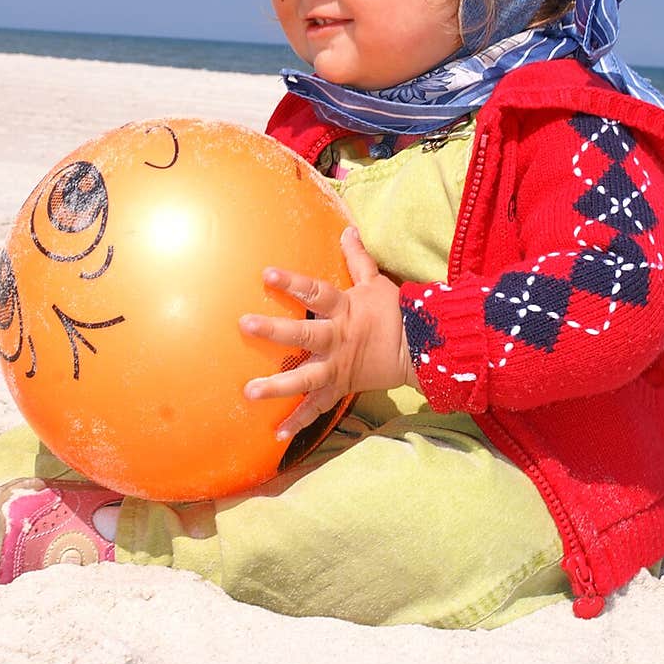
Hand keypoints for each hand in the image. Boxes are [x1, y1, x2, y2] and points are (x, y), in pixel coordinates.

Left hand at [239, 225, 415, 441]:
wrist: (417, 351)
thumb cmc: (393, 313)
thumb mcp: (375, 282)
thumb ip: (357, 258)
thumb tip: (349, 229)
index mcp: (344, 310)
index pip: (315, 291)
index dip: (292, 283)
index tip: (266, 274)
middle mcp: (337, 339)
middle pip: (304, 334)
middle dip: (274, 330)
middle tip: (245, 324)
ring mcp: (337, 366)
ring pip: (305, 377)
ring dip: (277, 386)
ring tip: (249, 392)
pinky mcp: (340, 388)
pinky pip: (318, 408)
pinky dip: (299, 421)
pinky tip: (277, 434)